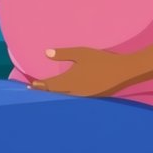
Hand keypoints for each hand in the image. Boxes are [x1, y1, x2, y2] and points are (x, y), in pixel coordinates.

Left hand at [27, 47, 143, 97]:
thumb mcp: (81, 53)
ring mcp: (83, 97)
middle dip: (44, 91)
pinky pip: (74, 99)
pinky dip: (66, 96)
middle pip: (55, 94)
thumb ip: (63, 54)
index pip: (50, 86)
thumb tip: (46, 53)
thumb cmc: (101, 60)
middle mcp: (75, 92)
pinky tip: (65, 93)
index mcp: (70, 81)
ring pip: (64, 98)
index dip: (39, 86)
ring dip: (54, 95)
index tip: (30, 86)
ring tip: (46, 92)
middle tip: (34, 90)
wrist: (123, 71)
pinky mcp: (91, 98)